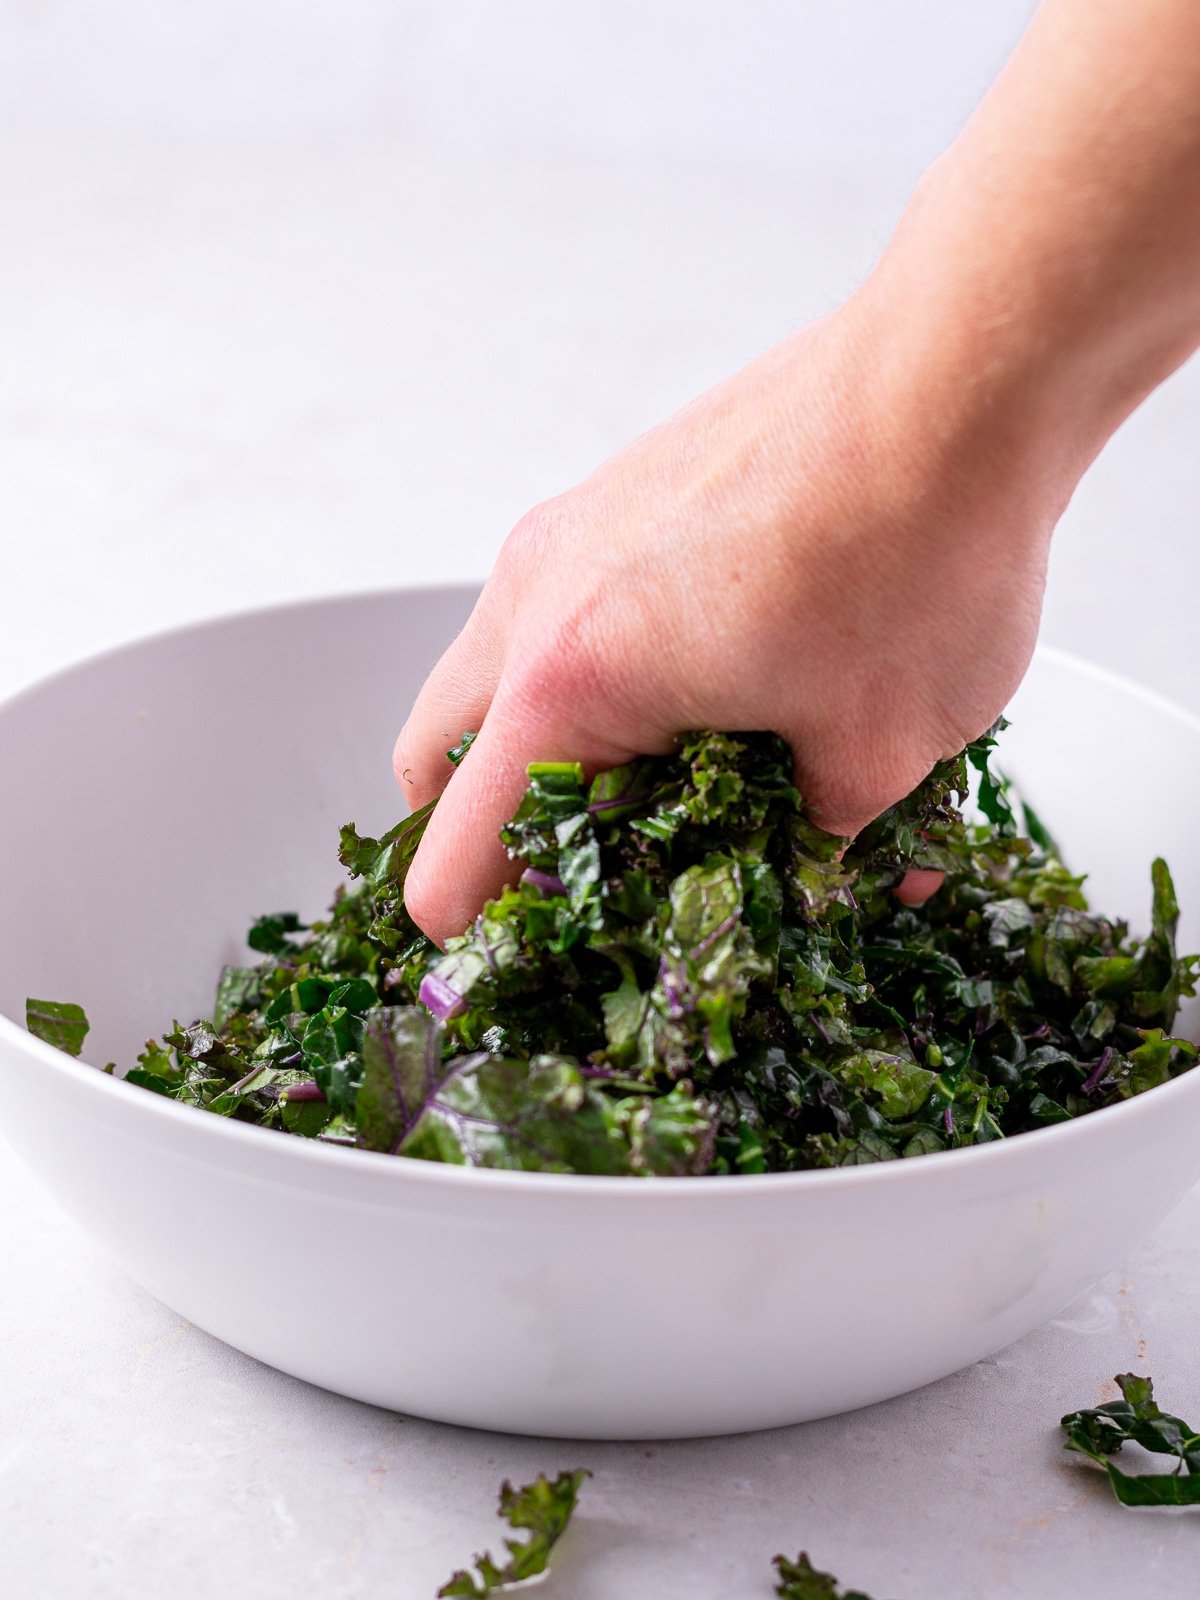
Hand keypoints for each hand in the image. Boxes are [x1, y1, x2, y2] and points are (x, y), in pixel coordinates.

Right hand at [393, 295, 1073, 944]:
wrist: (960, 374)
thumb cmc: (921, 548)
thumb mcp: (881, 754)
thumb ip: (822, 842)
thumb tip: (823, 871)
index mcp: (569, 679)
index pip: (456, 847)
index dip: (480, 923)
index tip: (518, 957)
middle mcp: (538, 596)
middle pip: (434, 753)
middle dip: (488, 828)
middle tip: (581, 873)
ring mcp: (569, 529)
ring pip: (493, 670)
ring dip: (543, 741)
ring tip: (658, 776)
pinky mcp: (616, 492)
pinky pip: (561, 605)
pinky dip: (596, 665)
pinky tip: (708, 681)